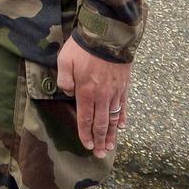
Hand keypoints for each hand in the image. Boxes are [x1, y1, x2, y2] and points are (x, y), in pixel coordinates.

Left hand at [56, 38, 131, 156]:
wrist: (108, 35)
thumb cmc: (83, 47)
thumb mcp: (65, 60)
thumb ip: (64, 80)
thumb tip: (68, 92)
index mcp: (86, 92)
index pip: (85, 119)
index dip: (85, 133)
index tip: (86, 145)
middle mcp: (102, 96)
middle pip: (101, 123)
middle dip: (99, 140)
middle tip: (99, 154)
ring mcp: (115, 92)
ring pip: (113, 118)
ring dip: (112, 134)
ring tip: (110, 147)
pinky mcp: (124, 85)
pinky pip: (123, 106)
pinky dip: (122, 118)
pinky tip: (122, 126)